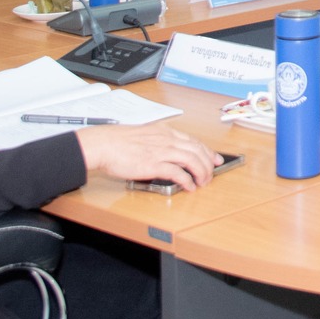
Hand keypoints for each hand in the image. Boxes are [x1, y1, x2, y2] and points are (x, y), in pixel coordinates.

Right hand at [76, 124, 221, 190]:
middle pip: (197, 150)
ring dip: (201, 172)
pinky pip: (178, 173)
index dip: (207, 151)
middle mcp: (167, 140)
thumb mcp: (144, 135)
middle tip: (212, 174)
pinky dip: (187, 180)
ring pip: (192, 160)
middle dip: (208, 163)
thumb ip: (158, 141)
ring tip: (203, 182)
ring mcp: (161, 151)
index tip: (215, 158)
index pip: (193, 140)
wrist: (104, 144)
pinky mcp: (154, 164)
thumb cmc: (118, 141)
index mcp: (165, 132)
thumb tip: (167, 153)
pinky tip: (190, 186)